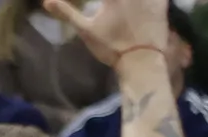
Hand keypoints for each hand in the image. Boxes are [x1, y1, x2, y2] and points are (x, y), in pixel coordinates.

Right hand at [47, 0, 168, 67]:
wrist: (142, 59)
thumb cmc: (111, 46)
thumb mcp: (85, 30)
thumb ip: (67, 13)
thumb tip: (46, 1)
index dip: (101, 1)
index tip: (100, 6)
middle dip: (113, 2)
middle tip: (111, 10)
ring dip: (130, 2)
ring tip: (124, 10)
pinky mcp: (162, 2)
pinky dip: (152, 0)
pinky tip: (145, 5)